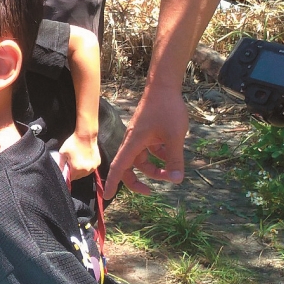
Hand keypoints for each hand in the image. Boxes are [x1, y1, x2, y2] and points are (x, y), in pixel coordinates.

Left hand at [60, 129, 100, 180]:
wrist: (86, 136)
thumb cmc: (73, 143)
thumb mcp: (62, 153)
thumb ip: (61, 164)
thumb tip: (60, 171)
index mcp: (76, 169)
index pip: (71, 178)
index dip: (67, 175)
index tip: (66, 170)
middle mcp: (86, 170)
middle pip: (78, 177)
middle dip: (74, 172)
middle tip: (71, 164)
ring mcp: (93, 167)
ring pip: (85, 173)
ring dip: (81, 170)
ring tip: (78, 161)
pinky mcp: (98, 163)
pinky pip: (91, 168)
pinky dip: (87, 166)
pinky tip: (85, 159)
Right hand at [105, 82, 187, 197]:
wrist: (164, 87)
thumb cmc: (167, 109)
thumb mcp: (174, 137)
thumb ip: (175, 159)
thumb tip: (177, 180)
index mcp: (134, 143)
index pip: (119, 167)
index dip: (112, 182)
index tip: (107, 196)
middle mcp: (133, 141)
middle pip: (129, 167)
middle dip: (138, 181)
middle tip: (151, 191)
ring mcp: (140, 137)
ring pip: (143, 159)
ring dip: (156, 167)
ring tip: (174, 170)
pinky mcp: (148, 132)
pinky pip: (150, 150)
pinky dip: (160, 155)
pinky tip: (173, 152)